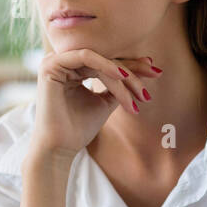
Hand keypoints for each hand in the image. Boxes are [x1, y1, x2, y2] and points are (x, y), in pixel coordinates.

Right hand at [30, 50, 160, 158]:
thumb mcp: (104, 103)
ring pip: (99, 60)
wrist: (60, 148)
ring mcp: (54, 62)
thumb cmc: (78, 130)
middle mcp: (62, 63)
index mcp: (71, 70)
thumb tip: (138, 73)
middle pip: (105, 59)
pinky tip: (123, 76)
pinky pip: (85, 58)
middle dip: (133, 68)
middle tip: (156, 75)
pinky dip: (106, 65)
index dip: (132, 65)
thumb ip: (116, 87)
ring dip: (123, 75)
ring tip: (140, 92)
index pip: (106, 63)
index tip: (155, 72)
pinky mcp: (50, 65)